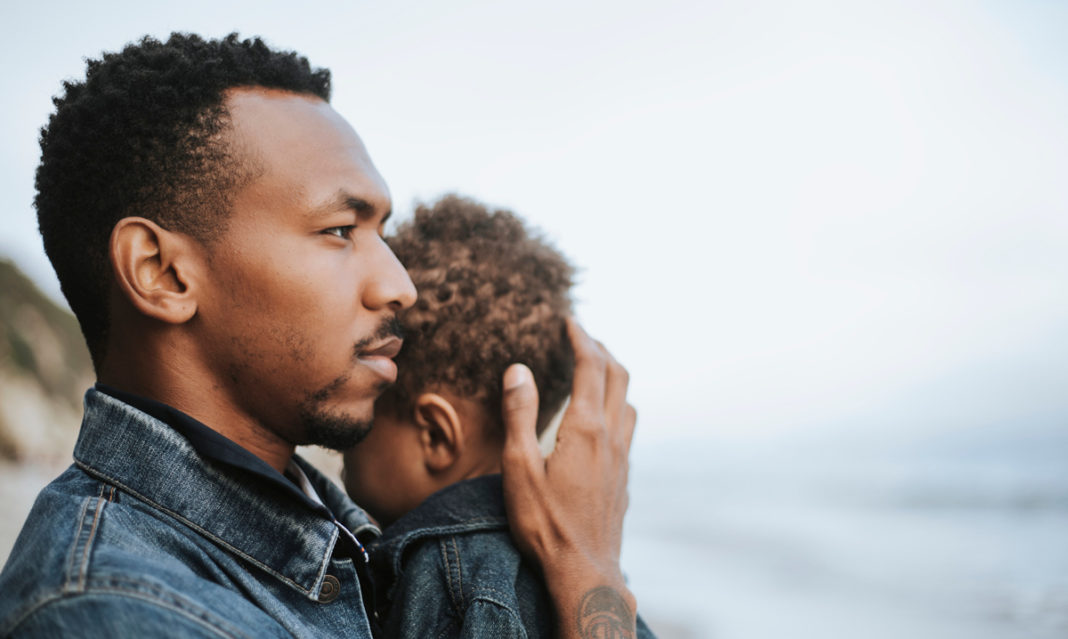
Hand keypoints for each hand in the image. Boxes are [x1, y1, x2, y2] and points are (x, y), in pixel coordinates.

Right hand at [501, 318, 636, 638]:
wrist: (584, 572)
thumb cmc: (545, 524)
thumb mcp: (519, 467)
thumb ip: (520, 415)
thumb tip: (519, 369)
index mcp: (585, 428)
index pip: (591, 366)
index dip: (581, 338)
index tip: (569, 321)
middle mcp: (612, 437)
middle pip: (618, 377)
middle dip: (601, 350)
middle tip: (582, 336)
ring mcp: (623, 459)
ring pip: (628, 402)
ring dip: (614, 378)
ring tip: (594, 371)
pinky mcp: (624, 478)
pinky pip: (627, 427)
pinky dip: (616, 406)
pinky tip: (601, 421)